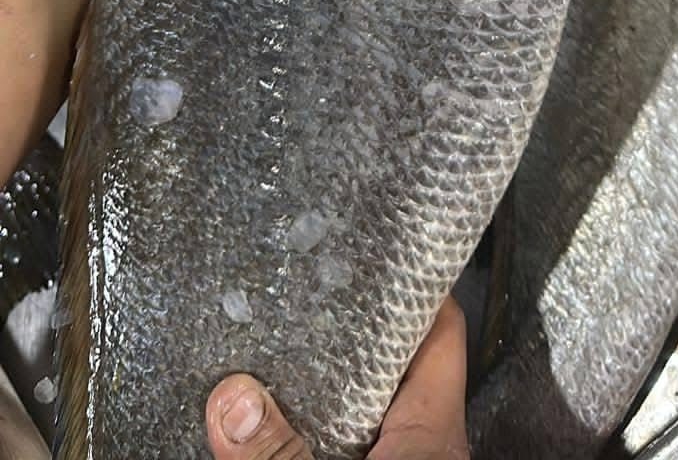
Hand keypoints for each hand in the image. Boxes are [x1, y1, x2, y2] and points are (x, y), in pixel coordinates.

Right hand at [206, 296, 468, 458]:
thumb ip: (280, 452)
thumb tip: (230, 396)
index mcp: (434, 432)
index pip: (442, 331)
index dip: (415, 284)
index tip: (378, 244)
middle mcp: (425, 444)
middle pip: (394, 363)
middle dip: (349, 328)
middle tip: (300, 285)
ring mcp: (399, 459)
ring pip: (364, 405)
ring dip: (323, 382)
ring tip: (272, 338)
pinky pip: (345, 438)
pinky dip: (313, 423)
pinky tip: (268, 415)